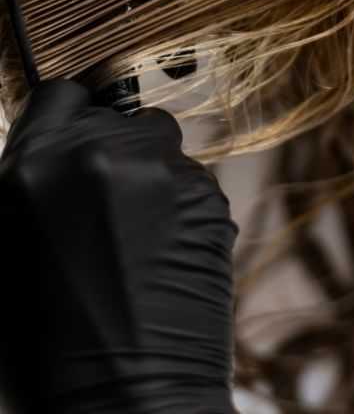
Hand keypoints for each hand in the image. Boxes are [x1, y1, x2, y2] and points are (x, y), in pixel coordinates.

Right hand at [0, 78, 238, 413]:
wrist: (129, 398)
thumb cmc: (53, 341)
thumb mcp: (11, 247)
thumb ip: (35, 183)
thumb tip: (56, 154)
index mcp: (38, 165)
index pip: (60, 94)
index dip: (68, 118)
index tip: (75, 139)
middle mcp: (105, 153)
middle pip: (117, 117)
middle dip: (112, 150)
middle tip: (108, 205)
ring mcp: (165, 172)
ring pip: (162, 144)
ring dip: (152, 173)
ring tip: (138, 234)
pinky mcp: (210, 196)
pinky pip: (193, 180)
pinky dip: (182, 204)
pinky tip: (165, 252)